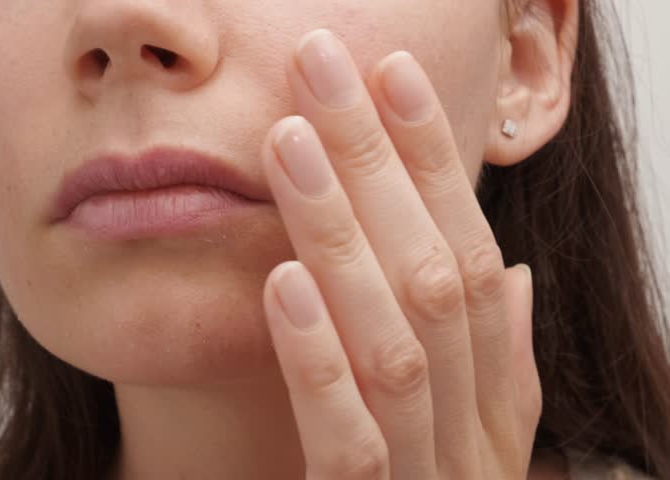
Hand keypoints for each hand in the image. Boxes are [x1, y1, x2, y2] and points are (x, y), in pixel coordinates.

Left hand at [261, 29, 539, 478]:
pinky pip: (352, 444)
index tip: (393, 78)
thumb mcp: (456, 441)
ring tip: (291, 141)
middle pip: (439, 279)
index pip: (476, 259)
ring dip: (344, 234)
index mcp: (494, 411)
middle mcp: (477, 444)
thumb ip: (491, 366)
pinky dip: (318, 360)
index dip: (438, 167)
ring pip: (398, 344)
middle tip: (328, 68)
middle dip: (386, 167)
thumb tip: (518, 275)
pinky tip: (283, 281)